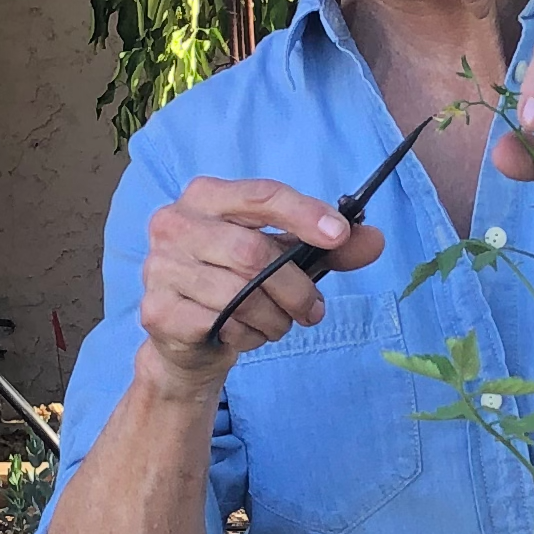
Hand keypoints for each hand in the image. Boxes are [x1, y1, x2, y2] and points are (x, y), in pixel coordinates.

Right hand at [134, 179, 387, 388]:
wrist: (188, 338)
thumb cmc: (238, 283)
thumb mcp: (286, 258)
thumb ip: (329, 247)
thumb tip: (374, 240)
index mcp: (206, 196)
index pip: (262, 194)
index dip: (304, 214)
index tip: (340, 235)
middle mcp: (175, 223)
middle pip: (253, 253)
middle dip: (296, 288)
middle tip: (314, 310)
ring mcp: (161, 267)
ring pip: (240, 295)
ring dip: (275, 318)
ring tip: (279, 324)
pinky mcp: (159, 310)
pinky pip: (222, 324)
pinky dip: (250, 336)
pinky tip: (248, 335)